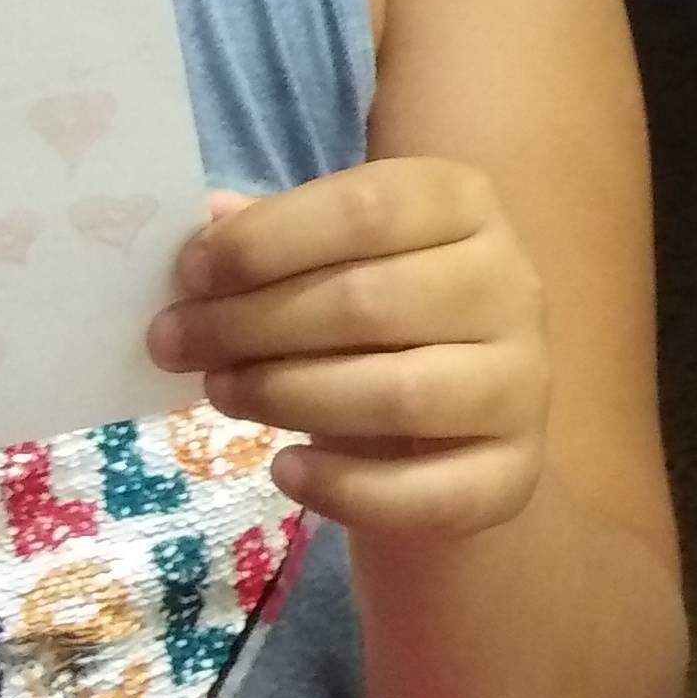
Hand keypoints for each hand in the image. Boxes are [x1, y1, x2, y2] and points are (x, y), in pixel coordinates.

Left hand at [150, 165, 547, 540]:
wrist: (452, 431)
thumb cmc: (374, 325)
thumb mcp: (330, 262)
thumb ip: (273, 238)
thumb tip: (206, 220)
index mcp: (463, 206)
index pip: (368, 207)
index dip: (268, 240)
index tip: (189, 274)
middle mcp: (509, 286)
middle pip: (371, 301)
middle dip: (251, 324)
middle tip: (173, 343)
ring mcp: (523, 384)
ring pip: (398, 394)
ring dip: (287, 395)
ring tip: (220, 394)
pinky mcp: (515, 472)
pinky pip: (427, 491)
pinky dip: (344, 487)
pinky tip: (285, 471)